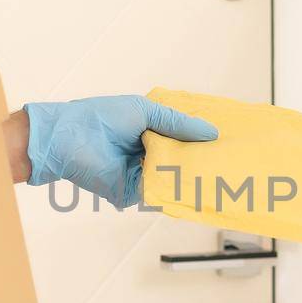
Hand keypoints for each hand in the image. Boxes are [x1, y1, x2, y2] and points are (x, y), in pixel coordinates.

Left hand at [25, 95, 218, 206]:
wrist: (69, 137)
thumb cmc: (101, 117)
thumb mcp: (147, 111)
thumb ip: (178, 123)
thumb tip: (212, 133)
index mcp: (150, 133)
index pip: (182, 139)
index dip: (201, 139)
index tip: (227, 140)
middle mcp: (148, 155)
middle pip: (181, 160)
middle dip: (202, 158)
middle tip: (232, 157)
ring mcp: (142, 174)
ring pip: (173, 176)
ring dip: (192, 173)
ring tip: (222, 169)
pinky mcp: (134, 191)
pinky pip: (160, 191)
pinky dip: (175, 186)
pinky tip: (196, 181)